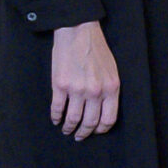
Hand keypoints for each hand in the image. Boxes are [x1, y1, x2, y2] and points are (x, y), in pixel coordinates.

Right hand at [49, 21, 120, 140]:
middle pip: (90, 122)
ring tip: (66, 129)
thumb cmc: (97, 50)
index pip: (109, 119)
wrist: (79, 31)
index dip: (101, 129)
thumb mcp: (111, 70)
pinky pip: (57, 108)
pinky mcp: (60, 85)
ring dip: (69, 127)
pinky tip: (55, 119)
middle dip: (84, 133)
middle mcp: (96, 91)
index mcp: (111, 88)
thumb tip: (103, 109)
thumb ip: (109, 90)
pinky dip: (56, 117)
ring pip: (73, 118)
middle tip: (79, 136)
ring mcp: (77, 89)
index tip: (95, 132)